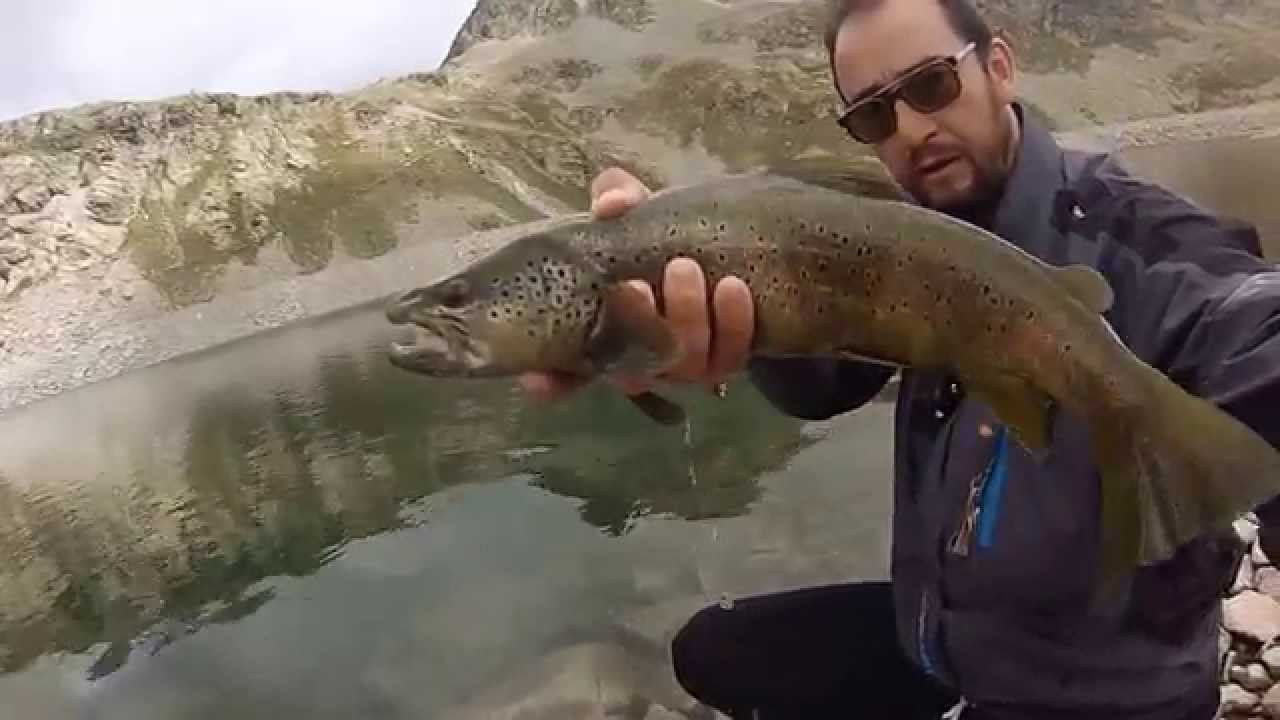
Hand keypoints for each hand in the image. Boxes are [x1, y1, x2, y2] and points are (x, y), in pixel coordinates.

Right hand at [518, 167, 755, 401]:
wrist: (727, 247)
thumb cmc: (662, 235)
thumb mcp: (634, 211)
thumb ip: (616, 198)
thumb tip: (611, 205)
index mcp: (602, 334)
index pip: (566, 374)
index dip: (551, 383)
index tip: (537, 379)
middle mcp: (640, 360)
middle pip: (634, 369)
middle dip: (635, 327)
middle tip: (635, 285)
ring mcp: (685, 365)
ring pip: (685, 364)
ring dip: (684, 319)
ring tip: (685, 268)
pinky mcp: (728, 358)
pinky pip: (732, 354)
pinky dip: (734, 323)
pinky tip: (732, 287)